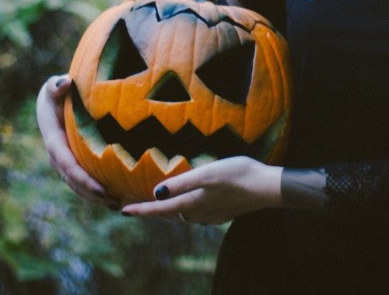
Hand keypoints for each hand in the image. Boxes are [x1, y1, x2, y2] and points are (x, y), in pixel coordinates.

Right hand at [35, 74, 117, 208]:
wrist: (53, 98)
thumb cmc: (57, 90)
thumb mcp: (54, 86)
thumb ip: (56, 86)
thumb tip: (63, 84)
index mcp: (53, 139)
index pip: (68, 164)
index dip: (83, 178)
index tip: (101, 189)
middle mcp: (57, 154)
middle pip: (74, 181)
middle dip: (92, 194)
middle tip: (115, 202)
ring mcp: (64, 160)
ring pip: (78, 185)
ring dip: (96, 197)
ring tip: (119, 205)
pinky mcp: (73, 161)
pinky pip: (83, 179)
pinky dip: (98, 190)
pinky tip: (118, 196)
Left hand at [120, 156, 282, 224]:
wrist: (266, 188)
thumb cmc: (237, 175)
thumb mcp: (207, 173)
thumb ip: (182, 183)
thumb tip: (156, 192)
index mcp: (192, 203)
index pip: (159, 208)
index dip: (141, 209)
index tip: (122, 211)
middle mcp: (198, 213)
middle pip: (168, 214)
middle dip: (151, 211)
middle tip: (134, 206)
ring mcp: (210, 215)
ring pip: (182, 214)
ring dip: (167, 210)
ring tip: (157, 202)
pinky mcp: (221, 213)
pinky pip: (196, 214)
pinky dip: (185, 208)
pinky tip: (188, 202)